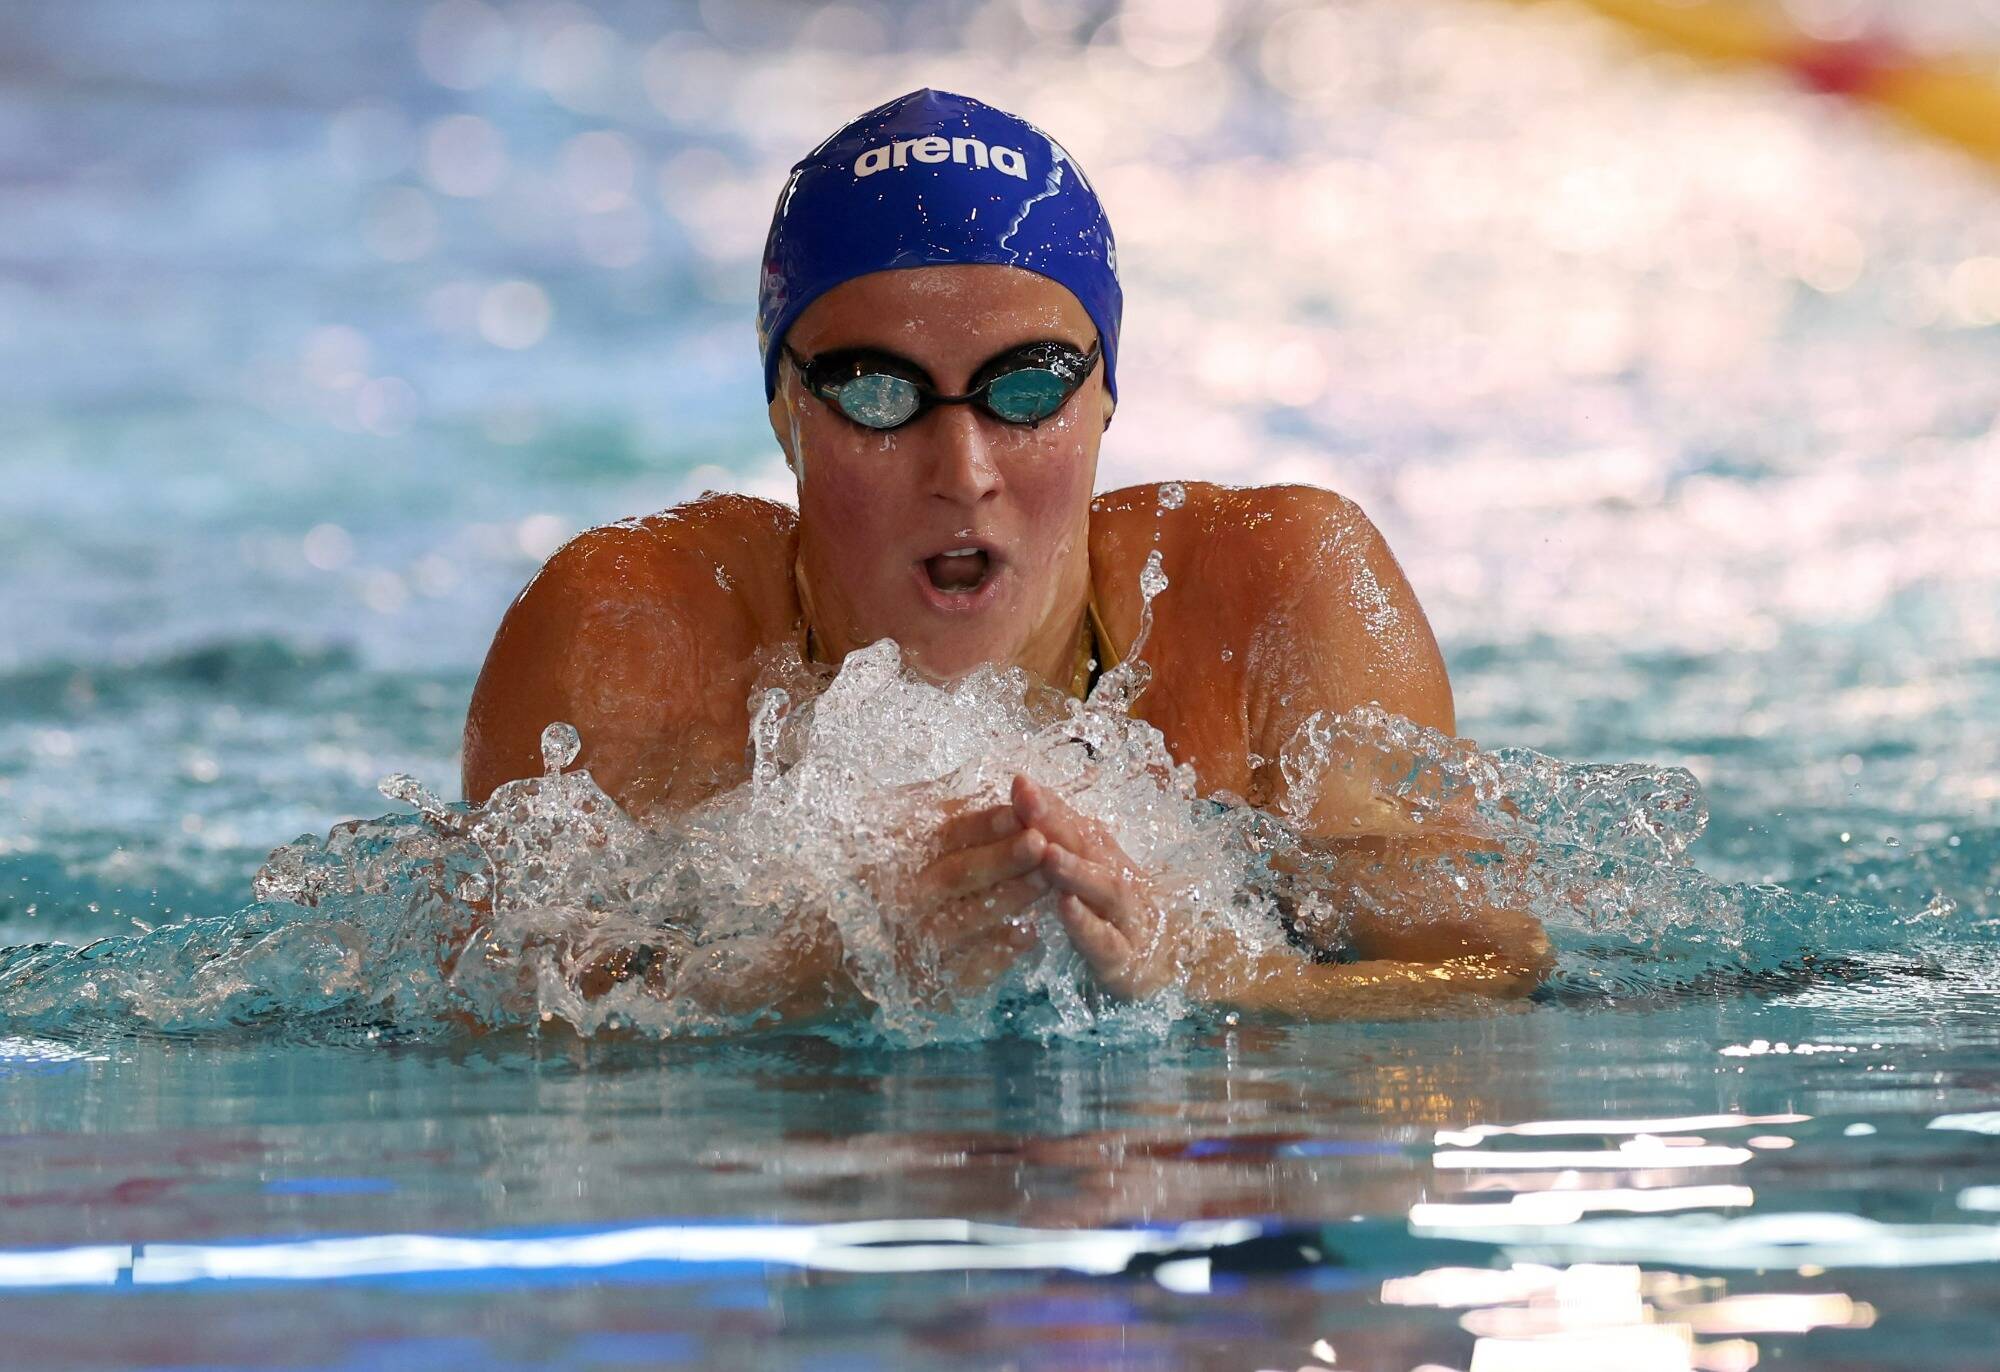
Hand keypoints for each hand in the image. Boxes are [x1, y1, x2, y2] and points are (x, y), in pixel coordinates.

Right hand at [874, 794, 1049, 1000]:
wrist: (850, 960)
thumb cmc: (893, 889)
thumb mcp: (905, 847)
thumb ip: (947, 825)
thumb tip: (1001, 798)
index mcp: (898, 860)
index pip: (945, 836)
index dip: (983, 824)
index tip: (1019, 811)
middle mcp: (903, 901)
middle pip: (956, 876)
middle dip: (1001, 859)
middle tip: (1040, 843)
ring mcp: (917, 943)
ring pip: (966, 920)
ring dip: (1009, 899)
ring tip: (1046, 879)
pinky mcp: (934, 983)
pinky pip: (970, 967)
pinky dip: (1000, 950)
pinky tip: (1030, 932)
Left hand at [1011, 775, 1184, 1000]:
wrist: (1173, 966)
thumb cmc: (1116, 917)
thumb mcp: (1091, 877)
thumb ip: (1064, 843)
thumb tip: (1025, 797)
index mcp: (1104, 857)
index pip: (1074, 824)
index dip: (1048, 803)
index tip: (1019, 781)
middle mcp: (1118, 878)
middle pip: (1089, 846)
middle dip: (1056, 822)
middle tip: (1027, 799)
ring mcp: (1127, 918)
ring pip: (1105, 889)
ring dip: (1075, 869)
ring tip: (1046, 853)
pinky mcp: (1125, 960)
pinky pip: (1106, 941)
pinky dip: (1085, 924)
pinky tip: (1065, 907)